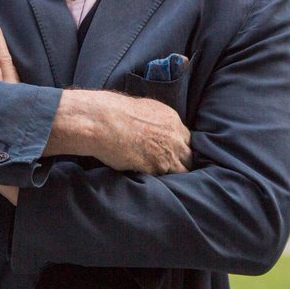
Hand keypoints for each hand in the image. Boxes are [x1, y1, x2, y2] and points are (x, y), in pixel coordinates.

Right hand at [48, 90, 192, 174]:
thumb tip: (152, 130)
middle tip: (166, 167)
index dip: (177, 148)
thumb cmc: (111, 112)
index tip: (169, 153)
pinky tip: (148, 177)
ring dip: (172, 174)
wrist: (101, 121)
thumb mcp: (140, 109)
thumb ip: (155, 122)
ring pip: (182, 171)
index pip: (185, 139)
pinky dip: (159, 180)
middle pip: (189, 156)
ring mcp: (168, 152)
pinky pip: (166, 179)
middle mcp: (175, 135)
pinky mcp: (158, 168)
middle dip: (180, 162)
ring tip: (159, 176)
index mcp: (171, 118)